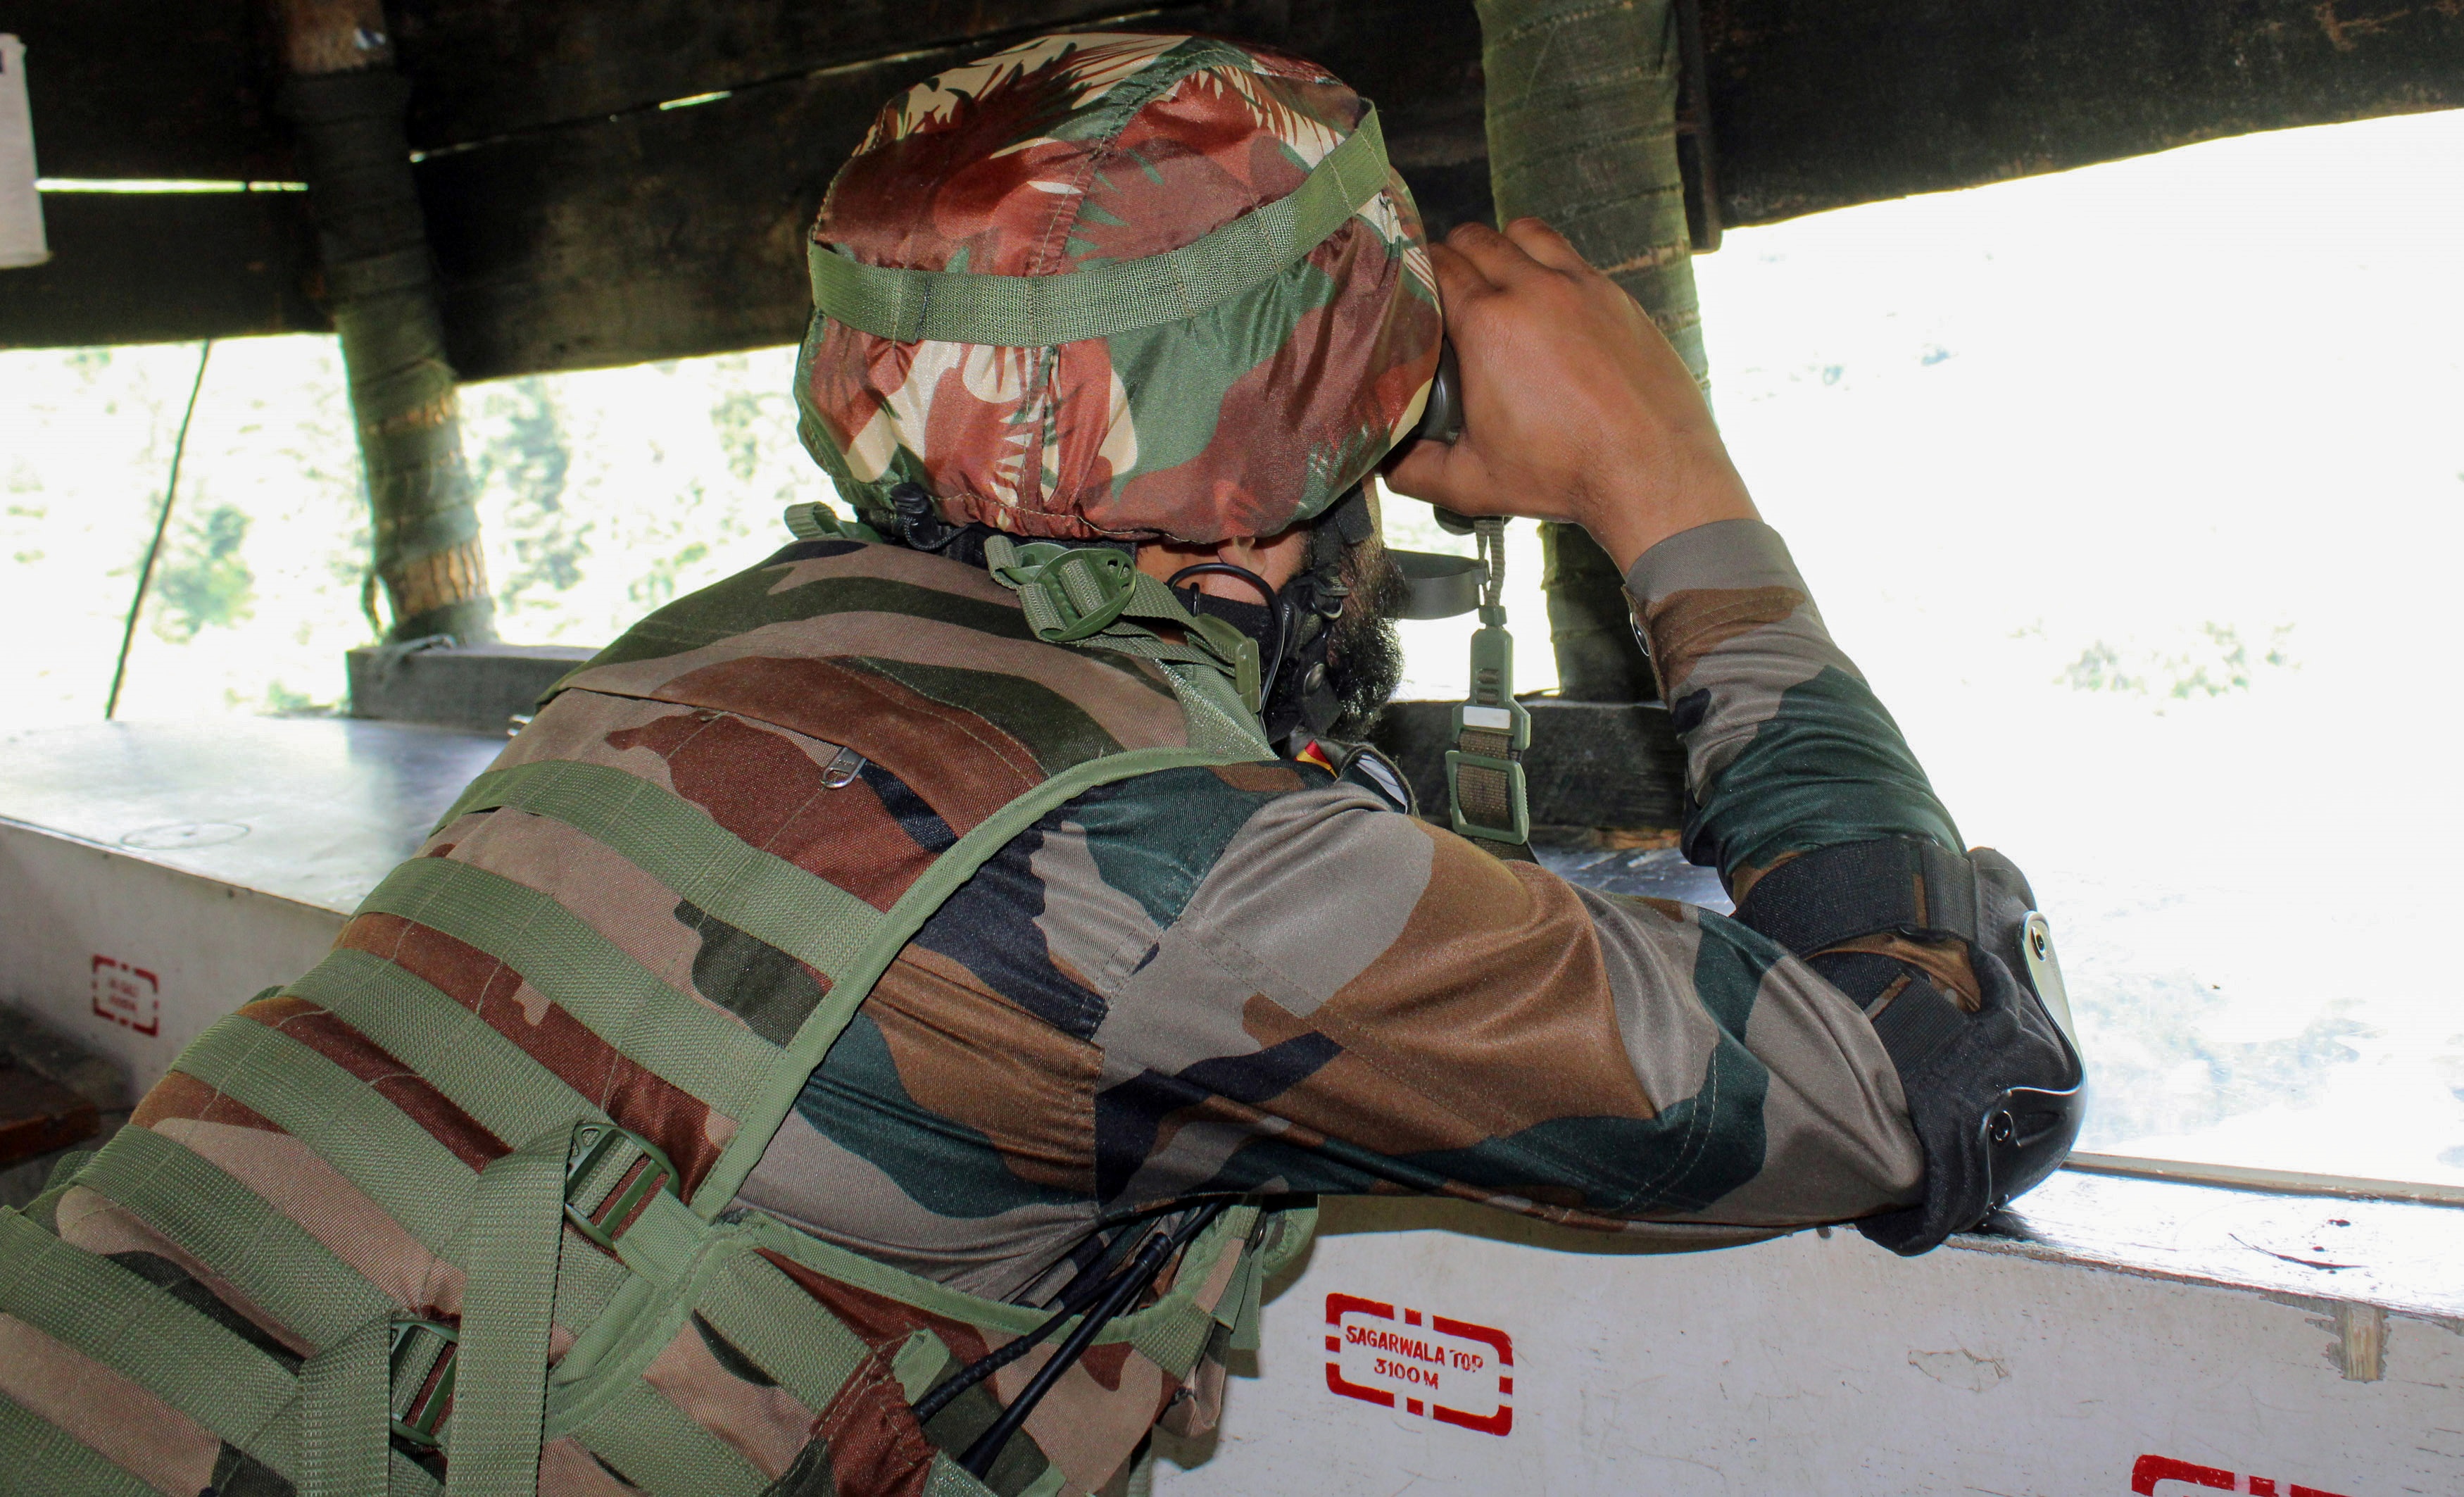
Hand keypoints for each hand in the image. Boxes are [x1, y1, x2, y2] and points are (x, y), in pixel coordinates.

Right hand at [1383, 218, 1757, 573]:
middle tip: (1447, 288)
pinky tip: (1548, 299)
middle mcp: (1534, 290)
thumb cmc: (1566, 476)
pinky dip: (1549, 263)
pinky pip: (1571, 255)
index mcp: (1488, 325)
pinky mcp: (1616, 295)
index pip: (1436, 264)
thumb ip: (1412, 470)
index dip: (1417, 273)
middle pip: (1475, 238)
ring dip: (1502, 245)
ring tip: (1497, 278)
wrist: (1653, 471)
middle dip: (1453, 255)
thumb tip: (1380, 462)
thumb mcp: (1472, 483)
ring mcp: (1581, 285)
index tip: (1413, 292)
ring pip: (1525, 230)